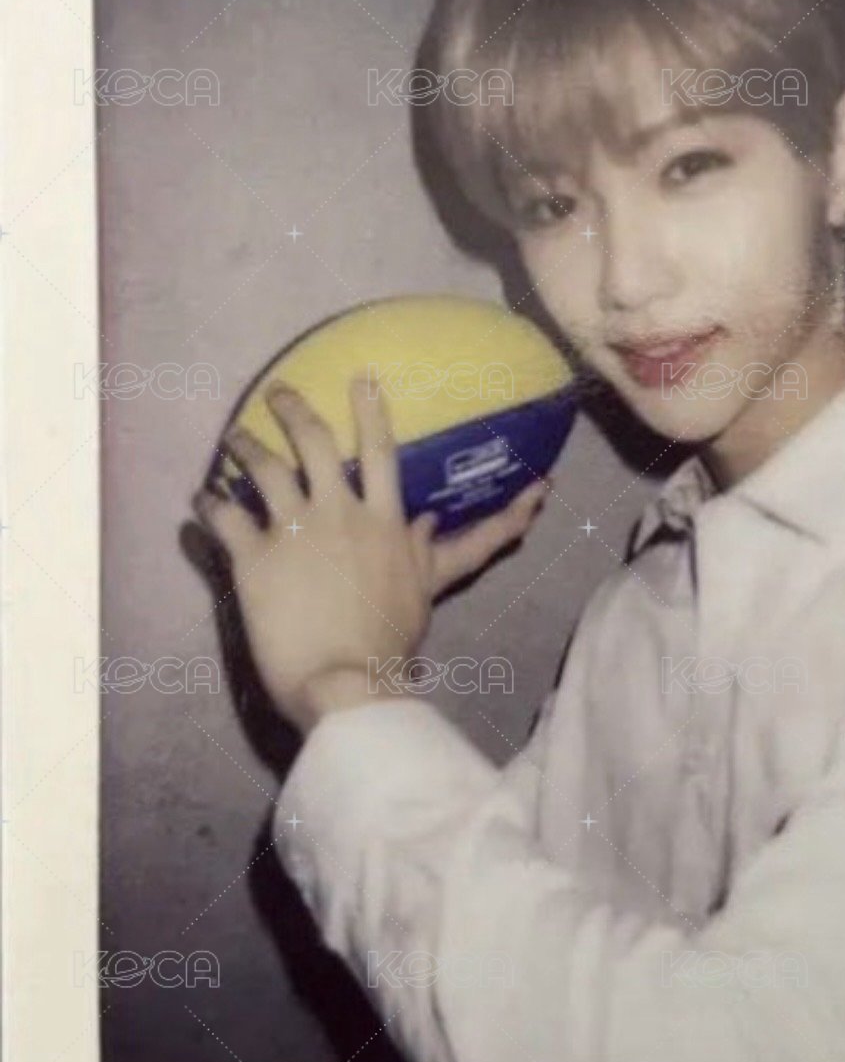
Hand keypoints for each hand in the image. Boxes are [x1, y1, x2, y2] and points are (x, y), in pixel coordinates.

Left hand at [193, 377, 547, 734]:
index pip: (380, 452)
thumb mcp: (422, 593)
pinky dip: (209, 504)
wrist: (347, 681)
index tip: (361, 380)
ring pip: (265, 468)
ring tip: (234, 436)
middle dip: (294, 410)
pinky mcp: (254, 558)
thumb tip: (427, 521)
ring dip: (245, 445)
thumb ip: (423, 552)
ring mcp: (294, 531)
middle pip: (316, 443)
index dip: (370, 411)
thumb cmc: (389, 644)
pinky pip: (224, 517)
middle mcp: (339, 513)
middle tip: (277, 392)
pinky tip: (200, 499)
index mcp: (384, 522)